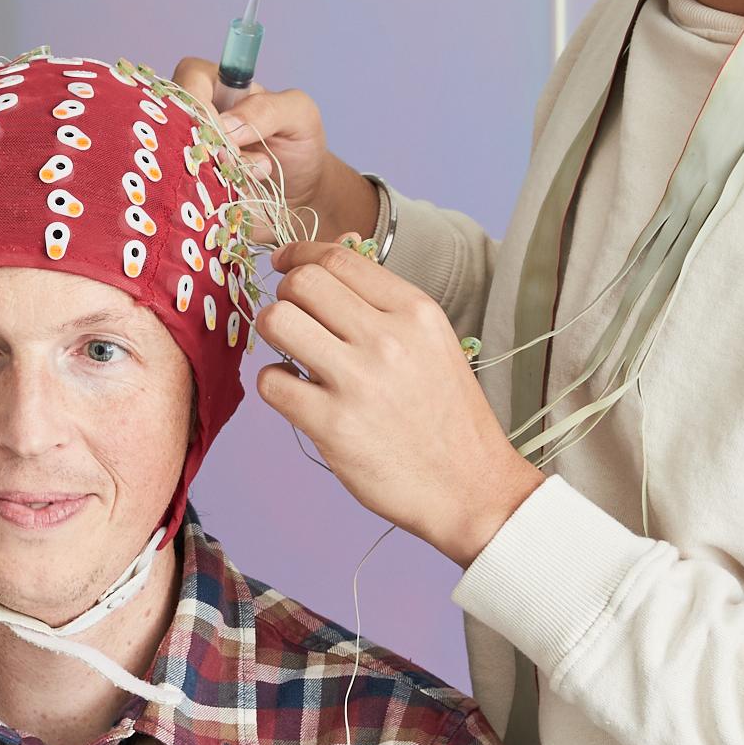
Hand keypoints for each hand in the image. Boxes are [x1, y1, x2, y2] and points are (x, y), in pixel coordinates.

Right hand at [170, 59, 376, 243]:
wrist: (303, 197)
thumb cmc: (299, 147)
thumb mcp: (299, 115)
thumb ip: (268, 108)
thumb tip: (226, 125)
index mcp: (218, 88)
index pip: (190, 79)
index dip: (200, 104)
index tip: (226, 133)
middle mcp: (194, 117)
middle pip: (172, 119)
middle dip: (208, 144)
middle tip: (239, 159)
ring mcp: (187, 154)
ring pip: (175, 157)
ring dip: (213, 172)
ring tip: (253, 177)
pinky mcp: (189, 188)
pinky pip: (182, 190)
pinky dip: (209, 196)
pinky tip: (239, 196)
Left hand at [255, 239, 542, 563]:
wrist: (472, 489)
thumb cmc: (448, 418)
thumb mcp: (434, 343)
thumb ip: (385, 307)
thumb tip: (324, 272)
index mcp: (415, 312)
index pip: (338, 258)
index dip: (299, 255)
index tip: (284, 263)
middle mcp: (388, 339)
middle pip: (301, 283)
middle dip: (284, 294)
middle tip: (292, 316)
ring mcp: (358, 382)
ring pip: (277, 322)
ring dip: (271, 333)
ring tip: (291, 353)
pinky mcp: (332, 425)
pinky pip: (271, 382)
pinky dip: (275, 385)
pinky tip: (298, 394)